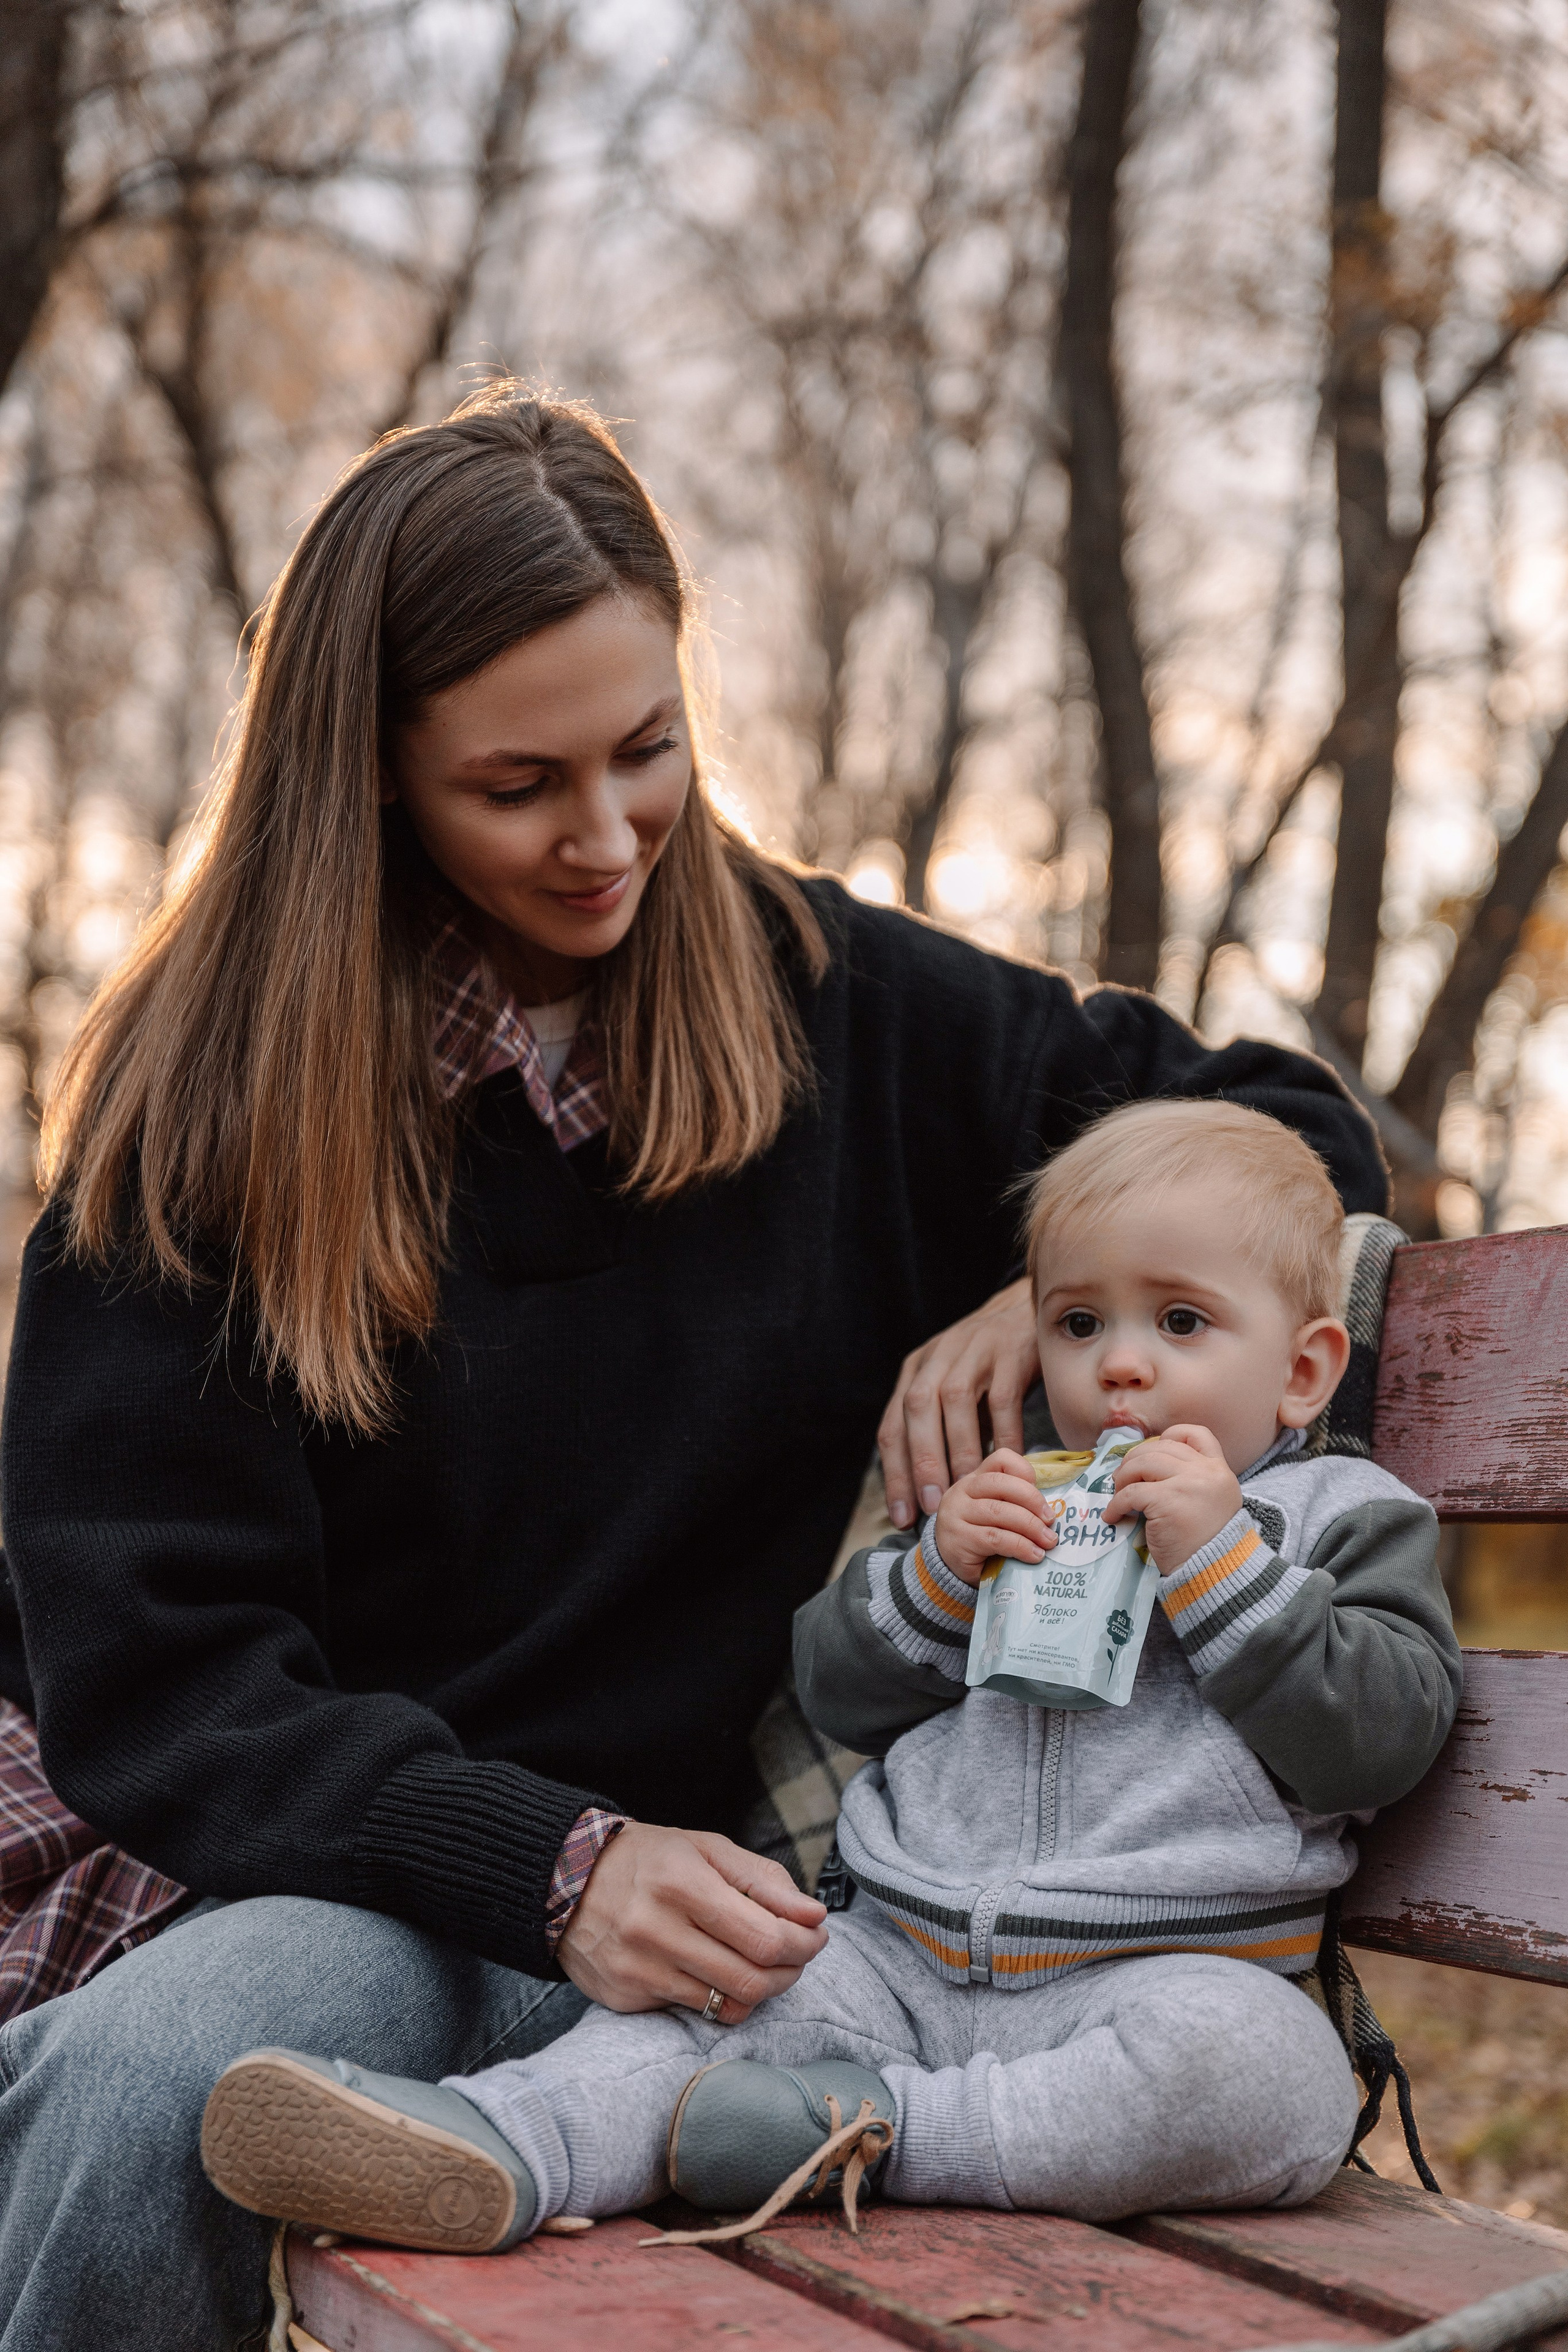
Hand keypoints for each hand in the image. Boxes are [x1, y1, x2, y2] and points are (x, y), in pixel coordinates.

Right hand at [555, 1822, 827, 2023]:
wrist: (563, 1880)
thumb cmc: (646, 1859)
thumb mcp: (706, 1849)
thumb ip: (764, 1881)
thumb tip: (813, 1915)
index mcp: (682, 1884)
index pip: (765, 1938)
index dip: (804, 1943)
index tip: (816, 1934)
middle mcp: (657, 1931)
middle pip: (752, 1980)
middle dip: (790, 1972)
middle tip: (797, 1954)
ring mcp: (638, 1971)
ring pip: (727, 2006)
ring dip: (760, 1989)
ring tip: (762, 1964)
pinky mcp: (625, 1999)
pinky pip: (693, 2014)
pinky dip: (718, 1998)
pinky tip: (716, 1972)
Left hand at [878, 1278, 1039, 1529]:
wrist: (1024, 1310)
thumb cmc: (985, 1363)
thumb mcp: (950, 1386)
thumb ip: (938, 1428)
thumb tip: (932, 1492)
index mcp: (915, 1371)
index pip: (893, 1425)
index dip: (895, 1473)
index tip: (903, 1515)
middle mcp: (937, 1358)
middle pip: (917, 1409)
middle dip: (922, 1461)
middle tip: (933, 1505)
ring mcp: (974, 1352)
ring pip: (956, 1402)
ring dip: (960, 1450)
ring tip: (968, 1489)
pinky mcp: (1010, 1354)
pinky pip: (1004, 1400)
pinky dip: (1004, 1434)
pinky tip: (1008, 1463)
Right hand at [932, 1448, 1055, 1585]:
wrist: (949, 1566)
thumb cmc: (980, 1537)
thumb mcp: (995, 1514)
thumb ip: (1014, 1504)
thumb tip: (1051, 1511)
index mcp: (974, 1479)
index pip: (1000, 1460)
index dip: (1024, 1470)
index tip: (1041, 1491)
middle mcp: (961, 1492)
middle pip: (1000, 1483)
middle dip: (1032, 1500)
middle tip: (1051, 1520)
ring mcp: (956, 1515)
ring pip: (999, 1511)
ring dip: (1031, 1527)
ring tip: (1048, 1541)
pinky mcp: (958, 1540)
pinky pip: (995, 1538)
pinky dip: (1020, 1546)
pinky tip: (1034, 1555)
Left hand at [1102, 1424, 1243, 1574]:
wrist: (1215, 1574)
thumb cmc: (1207, 1545)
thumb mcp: (1212, 1503)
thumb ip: (1193, 1481)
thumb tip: (1149, 1466)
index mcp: (1220, 1471)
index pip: (1197, 1434)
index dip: (1170, 1436)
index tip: (1151, 1453)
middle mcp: (1207, 1472)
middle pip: (1161, 1447)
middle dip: (1135, 1459)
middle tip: (1122, 1479)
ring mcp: (1187, 1484)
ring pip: (1143, 1463)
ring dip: (1123, 1478)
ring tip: (1117, 1495)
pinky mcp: (1167, 1501)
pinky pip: (1131, 1493)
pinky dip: (1116, 1504)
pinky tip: (1113, 1516)